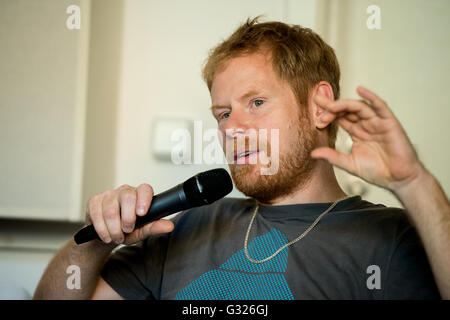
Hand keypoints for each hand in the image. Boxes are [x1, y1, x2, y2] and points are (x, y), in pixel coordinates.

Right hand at [86, 184, 173, 244]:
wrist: (105, 236)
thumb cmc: (126, 231)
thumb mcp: (141, 231)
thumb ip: (154, 227)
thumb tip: (169, 226)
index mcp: (139, 195)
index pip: (145, 189)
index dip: (144, 199)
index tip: (142, 213)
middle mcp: (124, 191)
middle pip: (127, 197)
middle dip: (127, 218)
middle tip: (127, 230)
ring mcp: (108, 194)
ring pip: (111, 209)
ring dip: (114, 228)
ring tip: (117, 237)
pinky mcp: (94, 201)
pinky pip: (96, 214)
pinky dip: (102, 229)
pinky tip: (106, 235)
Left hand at [311, 86, 425, 192]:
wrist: (398, 180)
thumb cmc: (378, 171)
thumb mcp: (349, 164)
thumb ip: (333, 157)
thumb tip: (313, 153)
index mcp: (356, 132)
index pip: (340, 117)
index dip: (328, 115)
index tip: (316, 119)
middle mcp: (366, 124)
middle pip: (347, 109)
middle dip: (332, 106)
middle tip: (318, 101)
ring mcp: (378, 122)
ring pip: (359, 107)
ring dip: (344, 104)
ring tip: (331, 105)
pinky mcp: (389, 123)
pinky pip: (380, 107)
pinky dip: (371, 97)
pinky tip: (360, 90)